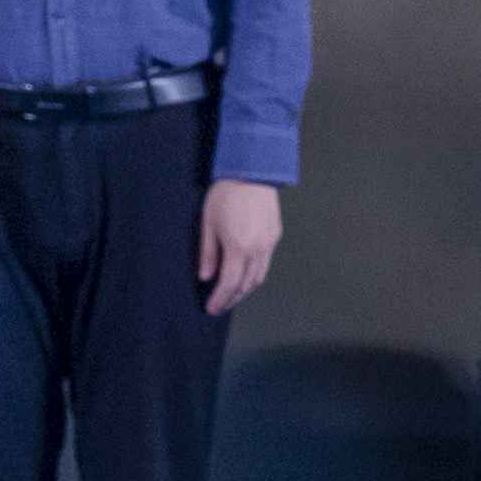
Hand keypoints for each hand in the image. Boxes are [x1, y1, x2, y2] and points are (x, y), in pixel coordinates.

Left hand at [196, 179, 283, 314]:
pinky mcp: (275, 236)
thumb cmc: (225, 194)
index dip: (220, 299)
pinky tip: (245, 275)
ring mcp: (269, 244)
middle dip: (232, 299)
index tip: (211, 308)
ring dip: (245, 290)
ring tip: (231, 295)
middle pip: (246, 285)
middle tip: (220, 305)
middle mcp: (257, 250)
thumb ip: (207, 253)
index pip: (229, 284)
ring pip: (259, 277)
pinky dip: (255, 275)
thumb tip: (205, 277)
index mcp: (238, 247)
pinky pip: (265, 263)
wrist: (252, 171)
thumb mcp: (208, 223)